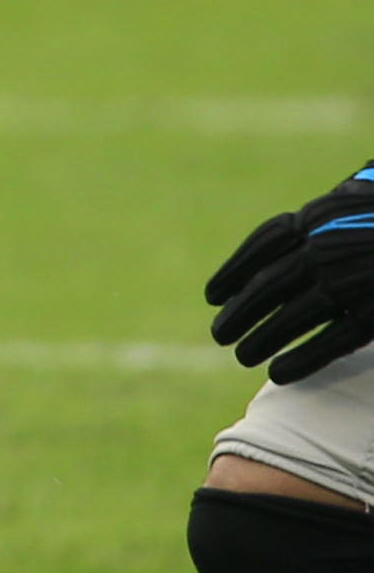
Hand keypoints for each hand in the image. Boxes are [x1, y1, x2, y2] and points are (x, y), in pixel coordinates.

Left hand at [209, 161, 373, 383]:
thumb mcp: (365, 199)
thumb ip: (341, 206)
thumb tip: (306, 223)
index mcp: (325, 215)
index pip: (266, 243)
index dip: (236, 270)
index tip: (214, 294)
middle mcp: (330, 246)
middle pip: (270, 285)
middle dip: (241, 312)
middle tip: (220, 334)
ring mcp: (353, 280)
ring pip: (292, 316)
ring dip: (260, 339)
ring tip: (241, 356)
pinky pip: (329, 340)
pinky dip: (300, 358)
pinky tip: (280, 374)